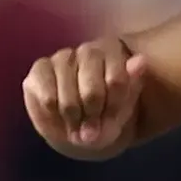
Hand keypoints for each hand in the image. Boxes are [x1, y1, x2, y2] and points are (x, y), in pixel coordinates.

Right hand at [24, 39, 147, 158]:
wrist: (80, 129)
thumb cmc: (108, 114)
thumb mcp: (124, 107)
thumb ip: (132, 85)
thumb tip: (140, 60)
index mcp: (114, 52)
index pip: (116, 81)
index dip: (113, 109)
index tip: (114, 122)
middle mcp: (88, 51)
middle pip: (92, 91)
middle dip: (93, 118)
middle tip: (93, 130)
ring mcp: (61, 58)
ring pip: (68, 97)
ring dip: (74, 120)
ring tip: (77, 127)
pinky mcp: (40, 70)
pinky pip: (47, 98)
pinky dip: (55, 116)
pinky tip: (60, 118)